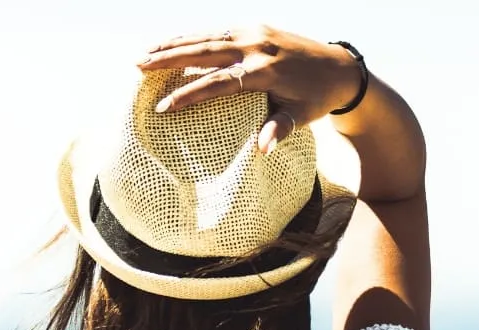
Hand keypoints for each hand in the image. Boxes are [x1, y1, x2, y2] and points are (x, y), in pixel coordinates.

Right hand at [138, 25, 362, 153]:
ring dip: (174, 44)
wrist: (339, 67)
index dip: (189, 95)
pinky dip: (192, 37)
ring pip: (207, 37)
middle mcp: (257, 47)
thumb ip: (280, 129)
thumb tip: (262, 152)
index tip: (163, 107)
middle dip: (169, 58)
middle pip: (205, 52)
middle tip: (138, 66)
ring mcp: (255, 33)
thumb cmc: (317, 99)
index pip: (219, 84)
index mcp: (267, 72)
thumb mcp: (302, 117)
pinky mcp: (255, 27)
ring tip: (145, 53)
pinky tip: (171, 43)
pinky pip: (217, 31)